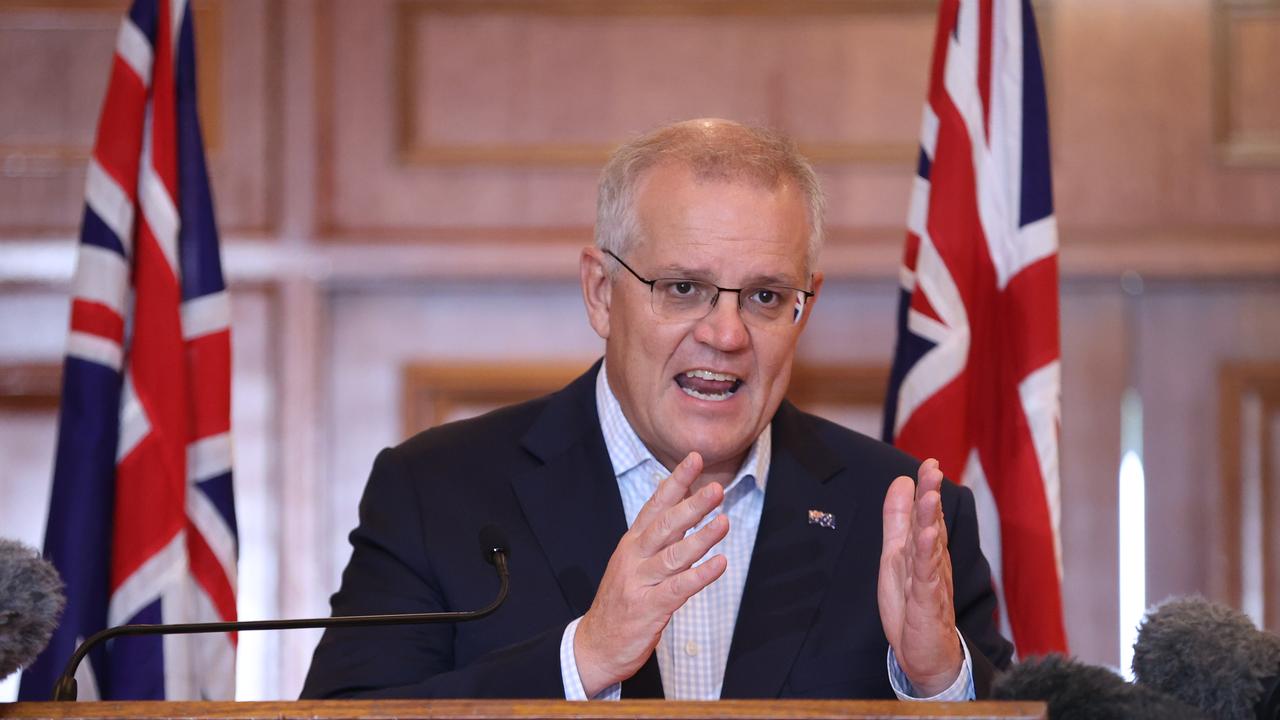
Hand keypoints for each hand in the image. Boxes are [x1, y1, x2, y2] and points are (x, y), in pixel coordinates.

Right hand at [574, 452, 728, 696]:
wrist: (595, 645)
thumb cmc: (621, 602)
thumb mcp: (633, 563)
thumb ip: (659, 540)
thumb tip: (688, 511)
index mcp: (631, 543)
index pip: (655, 505)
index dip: (676, 481)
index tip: (695, 459)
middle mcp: (634, 557)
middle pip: (665, 525)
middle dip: (692, 505)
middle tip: (716, 489)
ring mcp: (639, 582)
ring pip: (673, 555)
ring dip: (701, 538)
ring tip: (723, 522)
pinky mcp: (648, 608)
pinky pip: (678, 588)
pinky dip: (700, 575)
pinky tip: (720, 564)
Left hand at [878, 458, 963, 696]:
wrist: (923, 655)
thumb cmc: (912, 605)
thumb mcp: (896, 555)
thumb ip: (898, 520)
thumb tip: (901, 481)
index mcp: (924, 550)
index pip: (927, 515)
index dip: (927, 489)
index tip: (930, 462)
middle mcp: (931, 563)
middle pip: (931, 526)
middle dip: (931, 497)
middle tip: (933, 469)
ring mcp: (931, 583)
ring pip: (930, 548)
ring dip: (931, 522)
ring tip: (930, 496)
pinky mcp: (927, 605)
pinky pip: (927, 578)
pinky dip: (927, 558)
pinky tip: (928, 538)